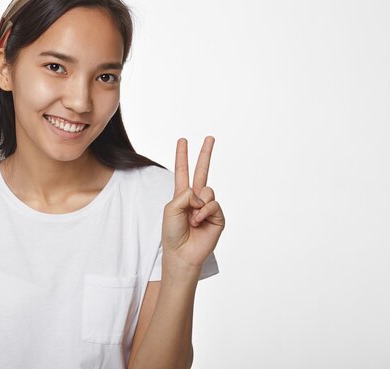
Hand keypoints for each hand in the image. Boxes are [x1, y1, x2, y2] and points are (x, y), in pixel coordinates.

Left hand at [161, 136, 225, 268]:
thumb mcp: (171, 208)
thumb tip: (202, 192)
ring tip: (192, 219)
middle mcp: (196, 198)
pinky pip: (213, 204)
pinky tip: (198, 222)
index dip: (182, 156)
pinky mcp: (218, 217)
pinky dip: (204, 212)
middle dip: (205, 153)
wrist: (182, 253)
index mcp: (181, 195)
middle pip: (202, 171)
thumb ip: (184, 194)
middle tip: (210, 137)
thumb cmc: (172, 233)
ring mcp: (207, 207)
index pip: (182, 171)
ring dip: (198, 204)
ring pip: (208, 190)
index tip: (183, 140)